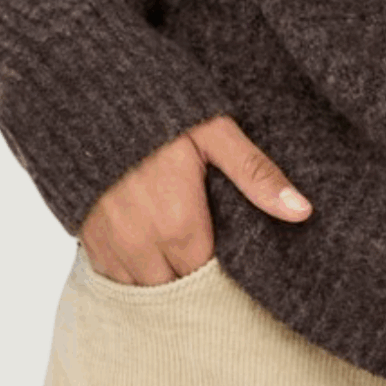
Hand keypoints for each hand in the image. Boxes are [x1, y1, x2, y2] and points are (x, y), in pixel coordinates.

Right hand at [77, 113, 313, 286]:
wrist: (83, 94)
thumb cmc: (156, 111)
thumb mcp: (214, 134)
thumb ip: (256, 175)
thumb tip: (302, 211)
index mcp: (179, 225)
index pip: (209, 278)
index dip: (221, 269)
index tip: (227, 253)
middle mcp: (142, 245)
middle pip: (178, 290)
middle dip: (193, 279)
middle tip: (204, 251)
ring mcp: (110, 245)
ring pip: (144, 290)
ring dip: (162, 278)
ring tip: (175, 252)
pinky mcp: (87, 239)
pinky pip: (113, 278)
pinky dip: (130, 271)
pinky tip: (145, 248)